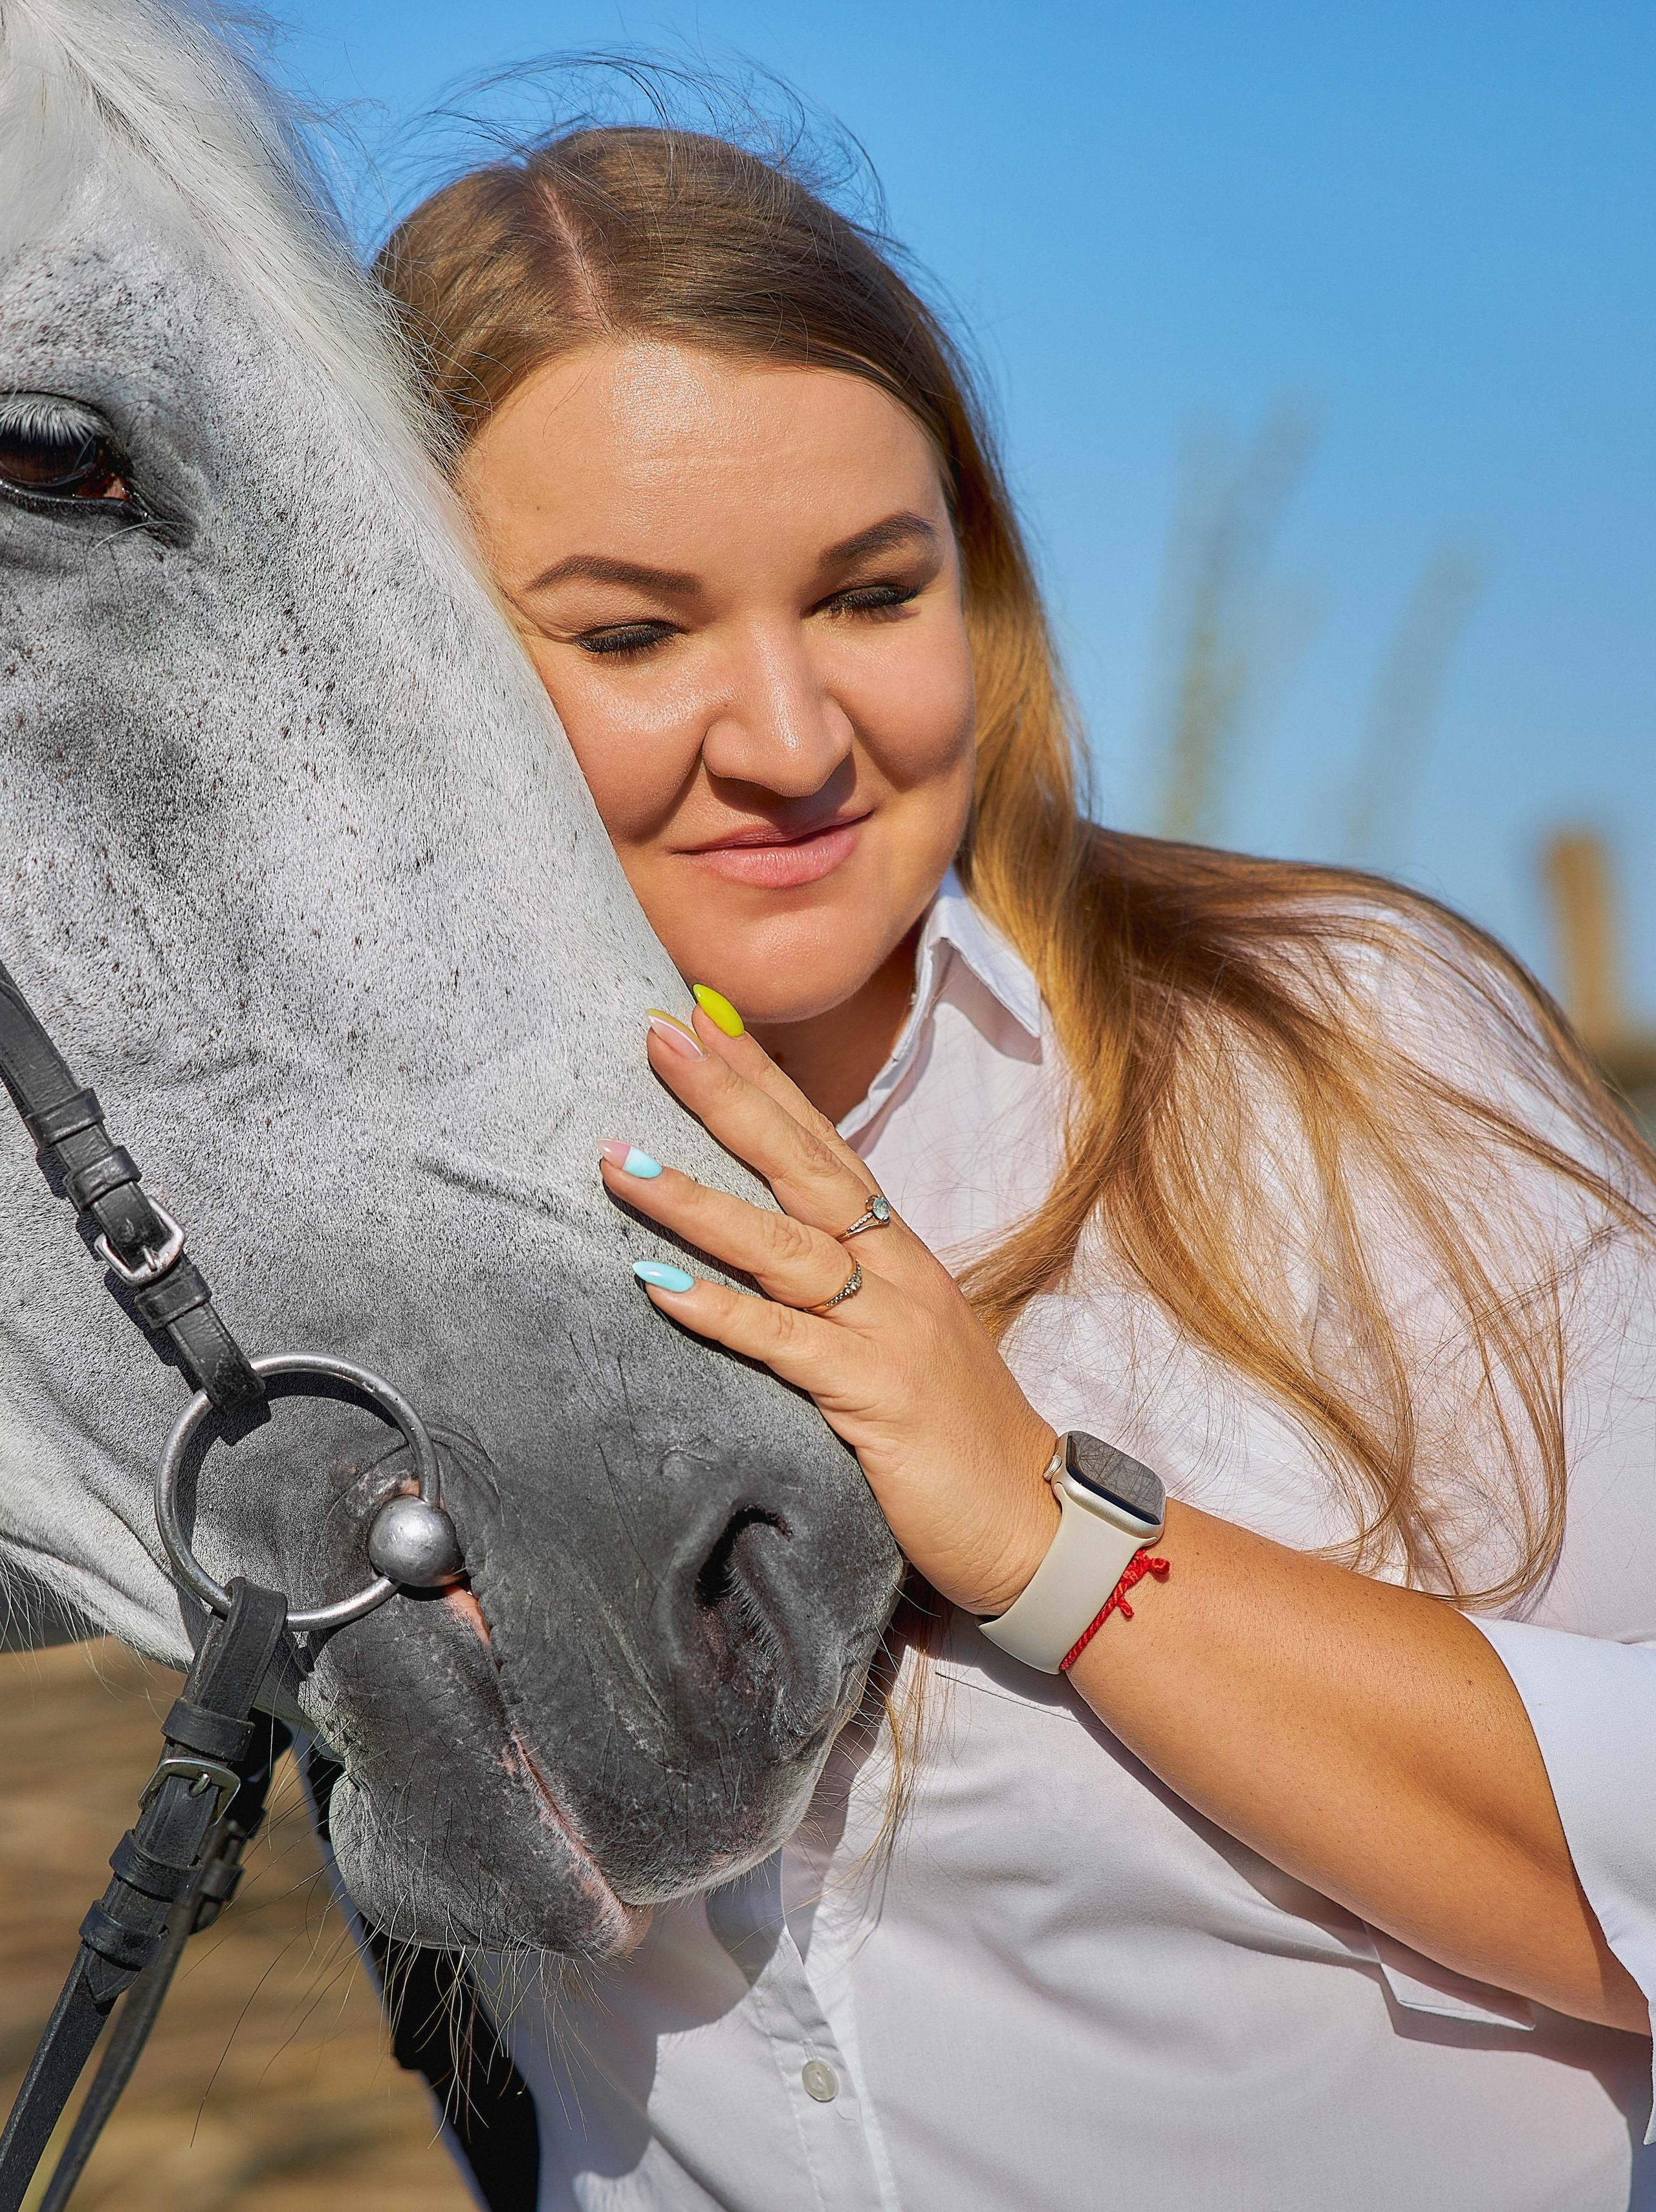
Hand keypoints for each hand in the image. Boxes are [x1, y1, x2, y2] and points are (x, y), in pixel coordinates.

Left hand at [602, 1003, 1058, 1616]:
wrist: (1030, 1519)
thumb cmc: (956, 1431)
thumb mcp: (904, 1335)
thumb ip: (849, 1286)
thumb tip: (775, 1247)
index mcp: (900, 1251)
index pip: (824, 1144)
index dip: (765, 1078)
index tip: (706, 1014)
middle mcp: (895, 1272)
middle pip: (801, 1165)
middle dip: (726, 1096)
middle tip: (657, 1032)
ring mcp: (887, 1328)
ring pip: (779, 1244)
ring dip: (695, 1198)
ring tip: (619, 1159)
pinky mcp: (872, 1394)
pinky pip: (780, 1341)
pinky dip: (717, 1310)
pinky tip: (653, 1284)